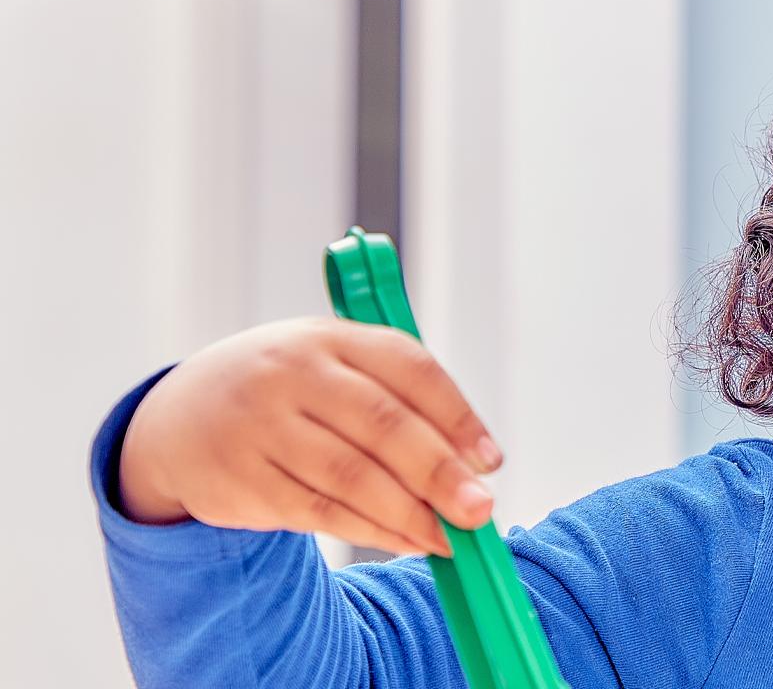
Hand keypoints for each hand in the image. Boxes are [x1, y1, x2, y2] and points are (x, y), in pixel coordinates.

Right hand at [117, 318, 501, 556]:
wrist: (175, 420)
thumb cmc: (287, 394)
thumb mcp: (331, 369)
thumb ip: (397, 400)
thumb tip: (473, 462)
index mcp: (329, 337)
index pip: (408, 367)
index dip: (457, 415)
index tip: (490, 460)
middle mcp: (292, 373)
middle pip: (383, 425)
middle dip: (440, 473)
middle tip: (480, 510)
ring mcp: (260, 425)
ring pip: (352, 477)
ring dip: (410, 514)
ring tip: (449, 538)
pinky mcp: (241, 478)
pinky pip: (318, 511)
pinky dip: (371, 531)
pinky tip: (405, 541)